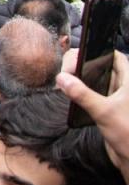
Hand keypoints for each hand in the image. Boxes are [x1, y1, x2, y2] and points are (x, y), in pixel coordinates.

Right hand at [57, 51, 128, 183]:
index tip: (81, 52)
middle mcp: (123, 88)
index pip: (116, 57)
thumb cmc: (127, 134)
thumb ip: (82, 94)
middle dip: (84, 64)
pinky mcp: (108, 111)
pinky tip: (72, 95)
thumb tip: (62, 78)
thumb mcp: (104, 111)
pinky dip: (82, 92)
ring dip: (82, 79)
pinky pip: (93, 95)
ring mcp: (115, 100)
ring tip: (66, 79)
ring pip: (96, 81)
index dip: (99, 51)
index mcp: (128, 83)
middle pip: (102, 67)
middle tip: (67, 69)